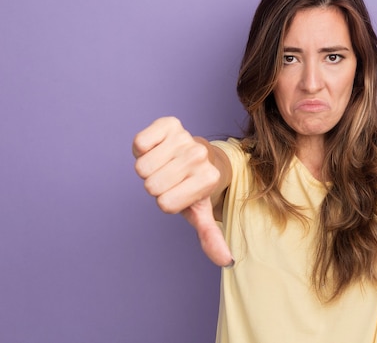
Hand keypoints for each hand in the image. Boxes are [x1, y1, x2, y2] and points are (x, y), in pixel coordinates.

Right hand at [132, 117, 233, 266]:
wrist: (200, 155)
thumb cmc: (196, 186)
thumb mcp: (202, 211)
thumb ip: (212, 237)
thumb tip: (227, 261)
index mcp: (208, 179)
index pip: (165, 204)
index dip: (167, 202)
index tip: (179, 193)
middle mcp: (199, 156)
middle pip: (152, 186)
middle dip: (157, 186)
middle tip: (172, 178)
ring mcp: (185, 138)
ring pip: (142, 167)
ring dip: (148, 167)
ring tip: (166, 164)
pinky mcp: (169, 123)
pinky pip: (139, 142)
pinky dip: (142, 148)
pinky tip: (158, 148)